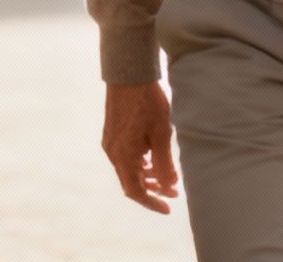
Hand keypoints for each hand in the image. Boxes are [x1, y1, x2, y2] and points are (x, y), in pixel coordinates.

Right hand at [103, 82, 178, 212]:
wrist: (129, 74)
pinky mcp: (111, 133)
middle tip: (172, 192)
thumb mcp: (161, 134)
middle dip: (152, 190)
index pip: (135, 191)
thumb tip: (169, 187)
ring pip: (127, 169)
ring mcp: (110, 142)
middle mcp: (112, 152)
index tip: (168, 208)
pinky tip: (152, 157)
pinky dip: (139, 163)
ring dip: (146, 176)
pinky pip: (124, 157)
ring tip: (165, 174)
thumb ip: (164, 164)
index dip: (152, 202)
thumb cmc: (147, 102)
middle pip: (130, 182)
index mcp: (123, 156)